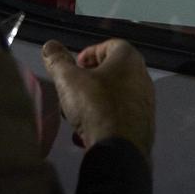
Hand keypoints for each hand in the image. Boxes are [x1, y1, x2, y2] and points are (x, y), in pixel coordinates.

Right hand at [41, 38, 155, 157]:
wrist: (119, 149)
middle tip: (73, 88)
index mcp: (129, 59)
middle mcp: (142, 77)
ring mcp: (145, 102)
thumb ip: (57, 61)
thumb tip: (50, 46)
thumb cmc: (96, 107)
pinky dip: (103, 118)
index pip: (110, 44)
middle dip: (89, 79)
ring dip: (94, 100)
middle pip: (113, 71)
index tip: (75, 65)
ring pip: (115, 94)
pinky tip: (87, 130)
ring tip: (77, 112)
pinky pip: (120, 115)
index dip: (89, 52)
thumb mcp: (68, 80)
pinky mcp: (143, 124)